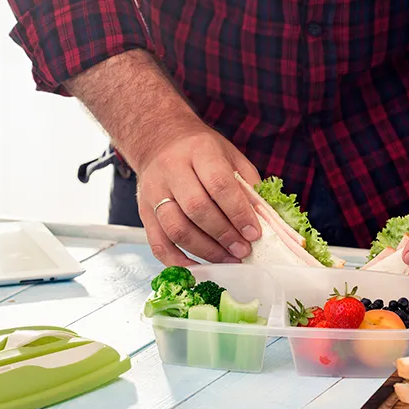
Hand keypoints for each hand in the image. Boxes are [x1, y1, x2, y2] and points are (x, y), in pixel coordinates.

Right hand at [134, 124, 262, 265]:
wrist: (159, 140)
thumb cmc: (200, 151)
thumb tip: (264, 219)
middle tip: (243, 250)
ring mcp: (154, 192)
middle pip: (197, 209)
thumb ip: (247, 184)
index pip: (219, 184)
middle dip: (224, 235)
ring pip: (177, 229)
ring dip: (205, 250)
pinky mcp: (144, 212)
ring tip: (228, 259)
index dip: (238, 212)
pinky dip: (177, 261)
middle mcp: (172, 169)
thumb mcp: (230, 155)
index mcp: (199, 151)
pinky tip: (198, 268)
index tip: (254, 233)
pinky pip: (158, 244)